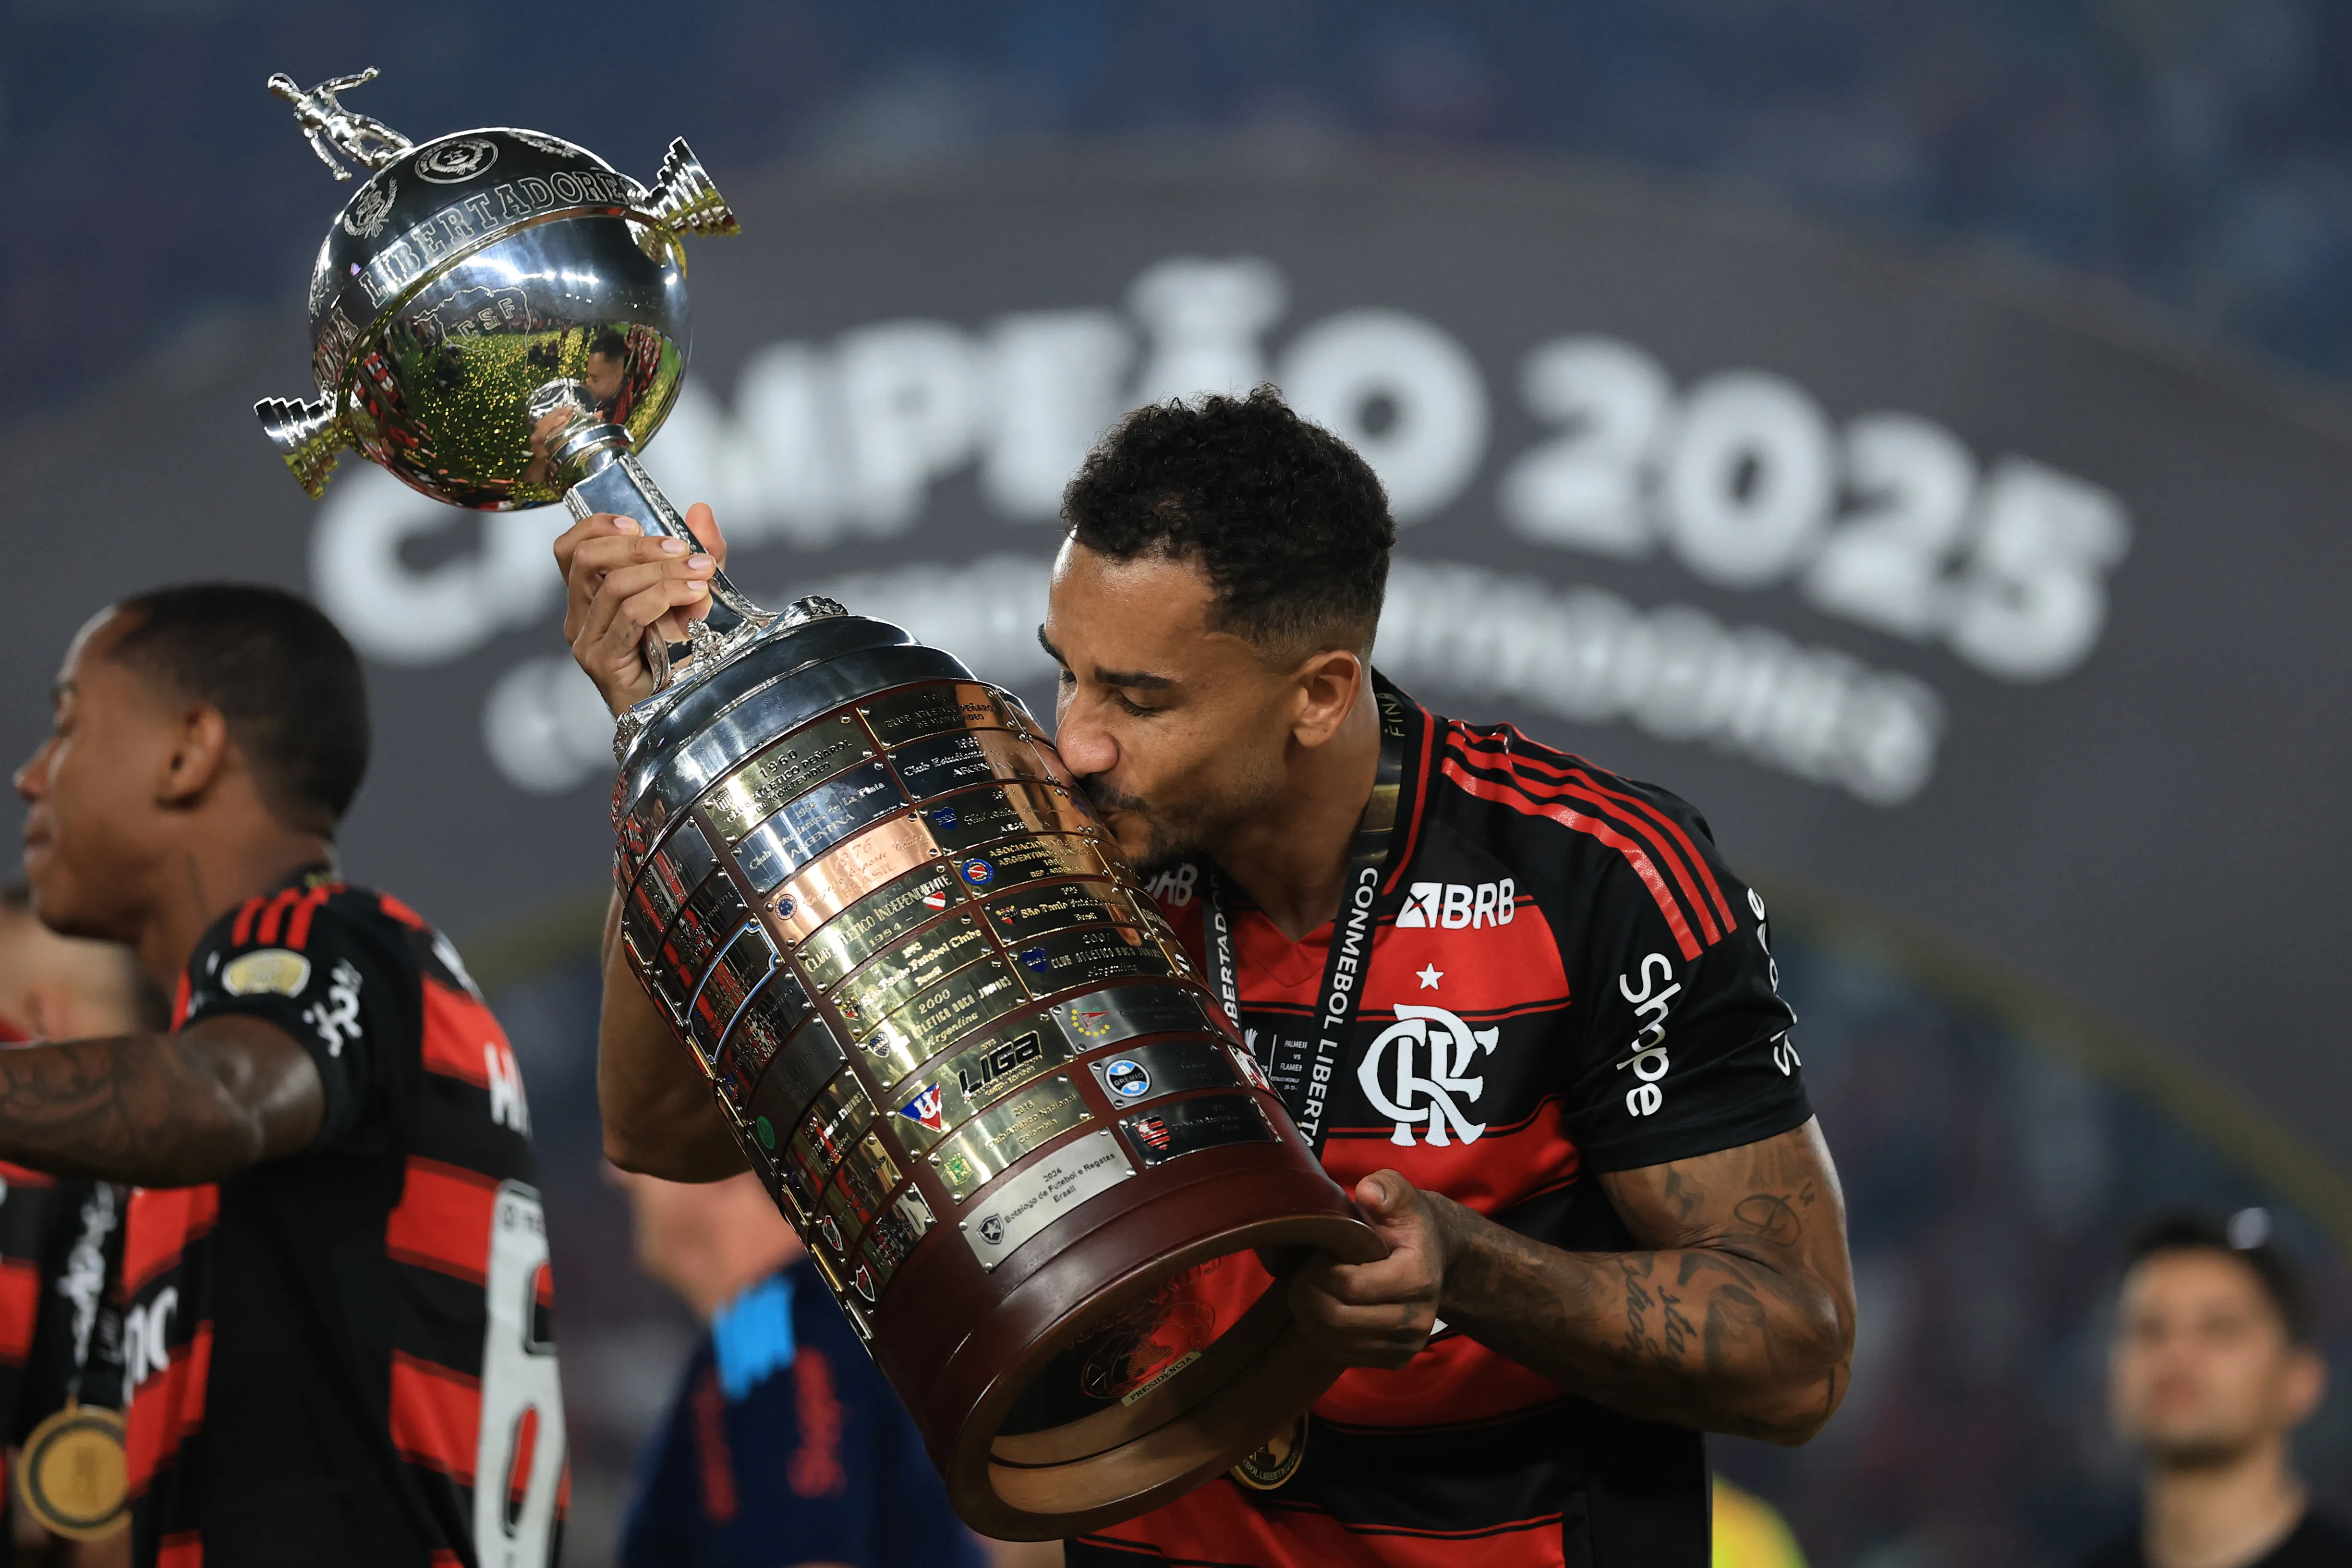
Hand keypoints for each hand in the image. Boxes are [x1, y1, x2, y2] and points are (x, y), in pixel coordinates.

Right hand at [553, 503, 727, 712]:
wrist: (682, 715)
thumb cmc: (684, 657)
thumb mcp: (695, 594)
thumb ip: (698, 554)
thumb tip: (700, 510)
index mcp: (590, 597)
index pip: (571, 549)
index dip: (597, 526)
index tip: (638, 521)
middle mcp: (580, 617)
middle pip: (588, 560)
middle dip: (639, 546)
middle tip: (684, 550)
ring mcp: (588, 641)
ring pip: (614, 586)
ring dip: (663, 573)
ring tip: (701, 575)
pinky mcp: (603, 662)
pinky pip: (630, 616)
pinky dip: (663, 599)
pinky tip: (693, 598)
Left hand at [1287, 1170, 1449, 1368]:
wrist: (1434, 1257)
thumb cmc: (1407, 1224)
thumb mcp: (1400, 1195)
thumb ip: (1386, 1188)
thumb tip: (1368, 1195)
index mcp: (1418, 1277)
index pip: (1350, 1285)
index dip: (1320, 1269)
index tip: (1317, 1253)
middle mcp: (1418, 1319)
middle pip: (1338, 1318)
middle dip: (1307, 1294)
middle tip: (1301, 1272)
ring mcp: (1407, 1345)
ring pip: (1335, 1342)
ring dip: (1309, 1314)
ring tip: (1307, 1287)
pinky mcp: (1395, 1360)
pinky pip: (1341, 1356)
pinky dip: (1319, 1333)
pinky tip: (1318, 1307)